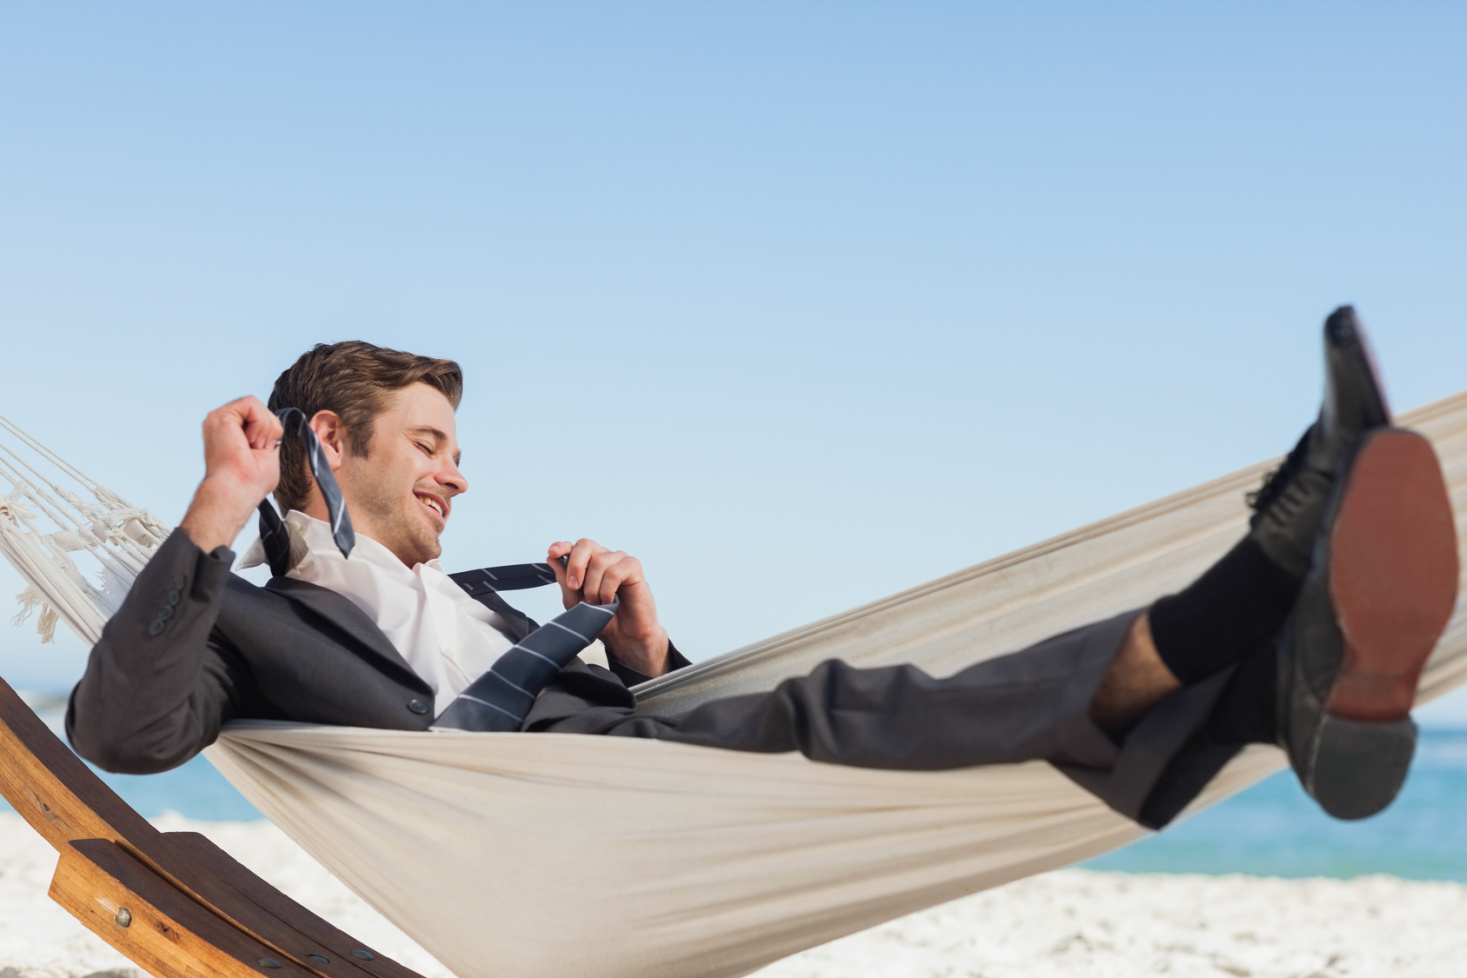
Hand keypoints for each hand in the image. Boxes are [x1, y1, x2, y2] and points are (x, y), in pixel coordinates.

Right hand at [178, 397, 283, 552]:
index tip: (260, 451)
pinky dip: (259, 423)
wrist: (237, 489)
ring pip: (257, 406)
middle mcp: (224, 423)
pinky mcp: (221, 415)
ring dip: (264, 429)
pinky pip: (251, 403)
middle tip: (257, 450)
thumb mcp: (268, 454)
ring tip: (252, 447)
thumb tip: (286, 429)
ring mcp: (220, 418)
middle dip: (268, 430)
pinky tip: (249, 441)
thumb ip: (271, 438)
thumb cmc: (250, 482)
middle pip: (260, 409)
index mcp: (233, 432)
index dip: (269, 432)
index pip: (260, 417)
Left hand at [547, 538, 670, 677]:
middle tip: (574, 587)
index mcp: (588, 562)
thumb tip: (551, 559)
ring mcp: (619, 560)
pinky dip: (607, 590)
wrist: (623, 635)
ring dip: (593, 587)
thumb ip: (565, 581)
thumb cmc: (602, 618)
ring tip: (596, 604)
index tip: (552, 553)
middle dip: (575, 565)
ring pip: (599, 561)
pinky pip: (614, 572)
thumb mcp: (575, 602)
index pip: (573, 546)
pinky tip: (609, 601)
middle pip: (585, 545)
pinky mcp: (633, 567)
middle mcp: (604, 556)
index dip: (562, 546)